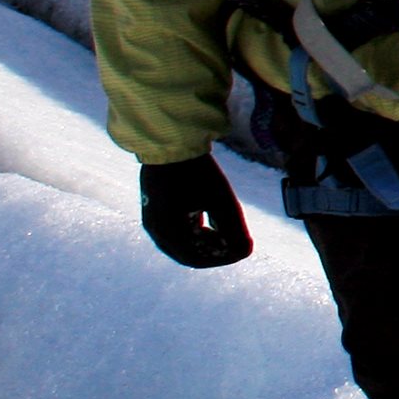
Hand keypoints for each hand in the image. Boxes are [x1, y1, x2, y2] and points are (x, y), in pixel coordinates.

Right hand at [137, 155, 254, 268]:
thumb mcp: (222, 201)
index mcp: (168, 233)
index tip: (241, 248)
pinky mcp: (153, 206)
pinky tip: (208, 215)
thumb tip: (246, 253)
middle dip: (213, 249)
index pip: (197, 259)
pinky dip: (192, 228)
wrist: (170, 140)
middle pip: (187, 252)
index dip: (222, 257)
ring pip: (180, 240)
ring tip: (223, 227)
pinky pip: (173, 227)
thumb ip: (235, 230)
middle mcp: (155, 229)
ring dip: (203, 238)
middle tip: (233, 239)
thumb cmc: (197, 171)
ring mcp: (152, 218)